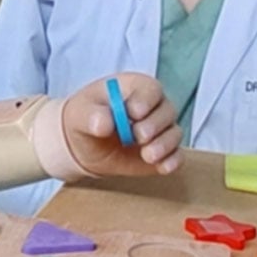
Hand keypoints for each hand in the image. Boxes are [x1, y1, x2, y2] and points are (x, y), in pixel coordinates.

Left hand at [61, 72, 183, 175]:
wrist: (85, 145)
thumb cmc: (85, 119)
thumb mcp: (80, 113)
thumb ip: (90, 115)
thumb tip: (104, 123)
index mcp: (134, 89)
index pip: (150, 89)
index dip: (146, 100)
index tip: (134, 112)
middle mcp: (153, 107)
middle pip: (167, 111)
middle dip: (155, 124)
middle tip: (138, 135)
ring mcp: (160, 130)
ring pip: (174, 133)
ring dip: (164, 145)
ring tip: (147, 155)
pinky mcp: (162, 152)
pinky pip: (176, 155)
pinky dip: (173, 161)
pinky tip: (163, 167)